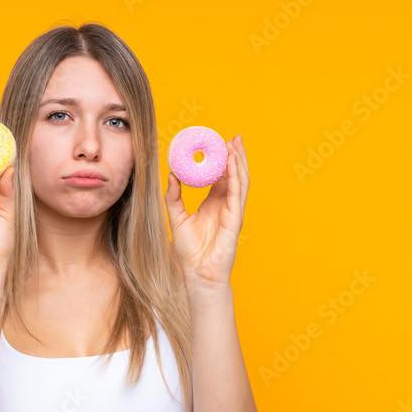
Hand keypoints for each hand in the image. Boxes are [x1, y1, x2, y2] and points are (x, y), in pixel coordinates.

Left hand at [163, 134, 249, 287]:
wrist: (197, 273)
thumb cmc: (189, 251)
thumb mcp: (176, 218)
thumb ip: (174, 196)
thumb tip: (171, 174)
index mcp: (213, 204)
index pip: (221, 177)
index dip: (221, 160)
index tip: (218, 143)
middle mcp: (225, 206)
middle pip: (234, 175)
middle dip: (235, 156)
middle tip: (233, 137)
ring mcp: (232, 212)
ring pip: (240, 181)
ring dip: (239, 162)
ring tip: (235, 144)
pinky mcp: (235, 219)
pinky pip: (237, 194)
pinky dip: (236, 176)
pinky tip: (233, 163)